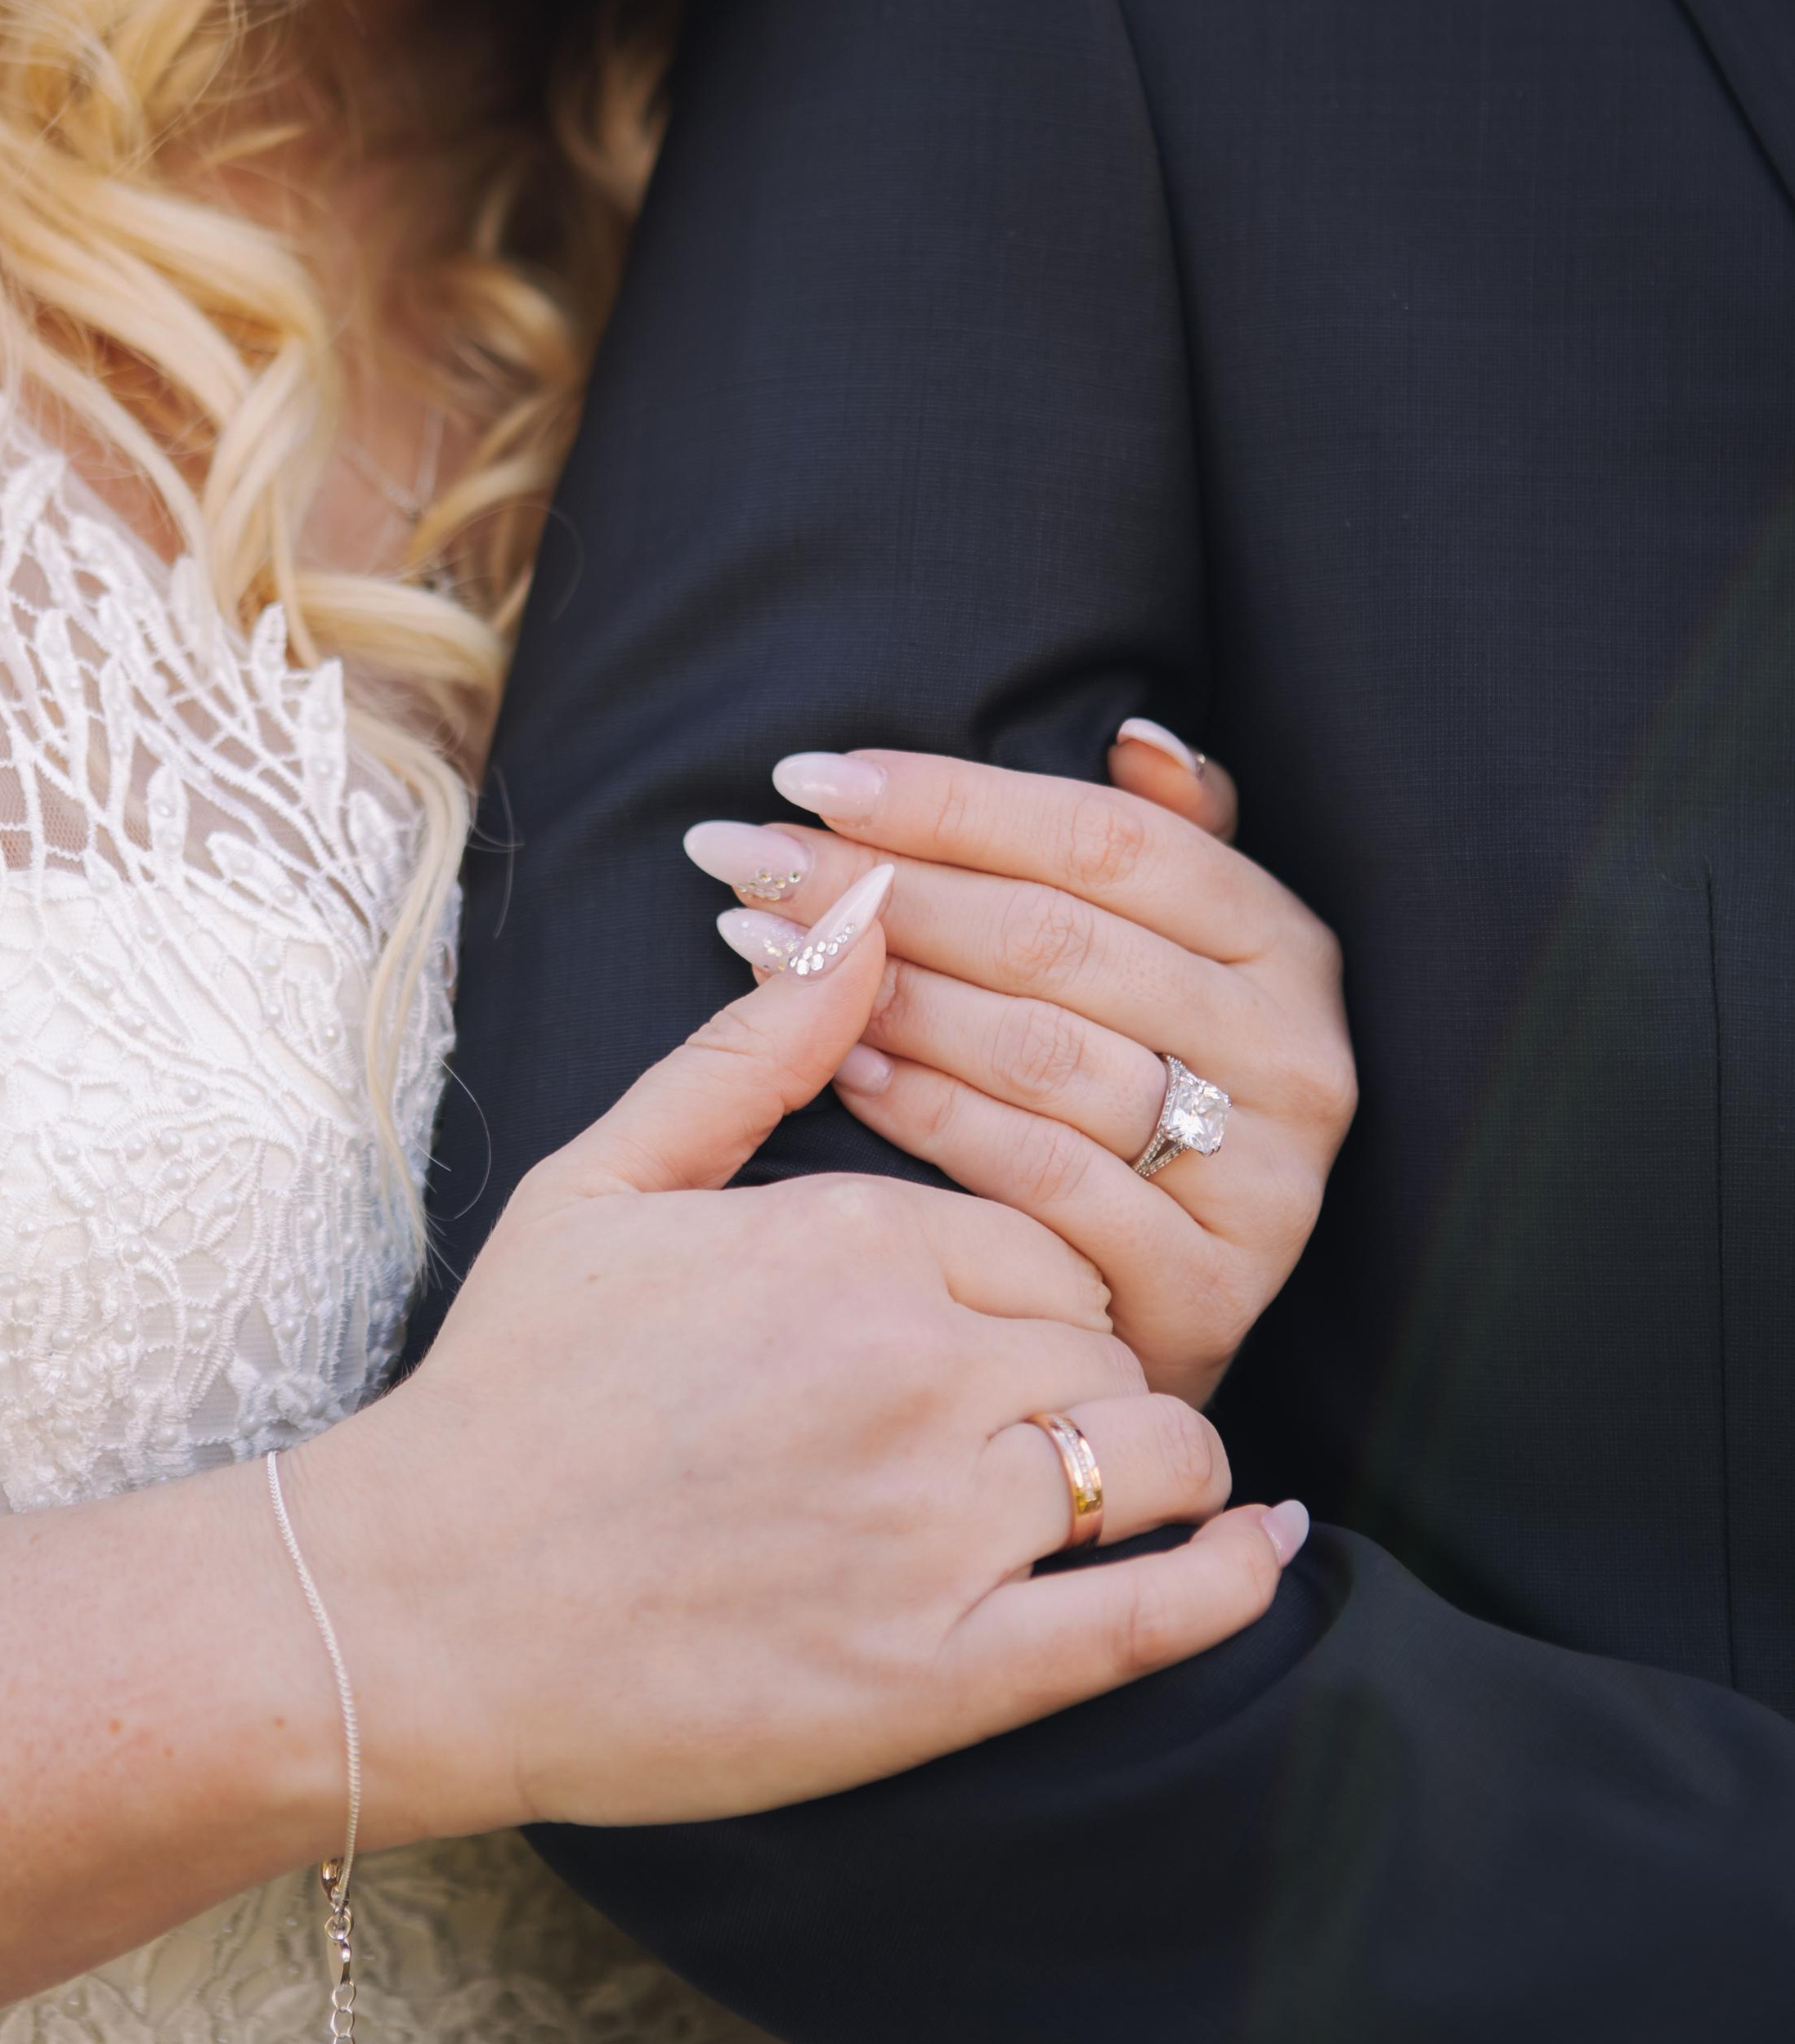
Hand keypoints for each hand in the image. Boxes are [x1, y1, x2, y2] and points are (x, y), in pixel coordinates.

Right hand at [295, 876, 1303, 1840]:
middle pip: (1103, 1329)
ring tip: (1126, 1465)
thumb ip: (758, 1045)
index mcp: (851, 1241)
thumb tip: (867, 905)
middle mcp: (917, 1373)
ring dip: (1157, 1454)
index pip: (1043, 1215)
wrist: (420, 1610)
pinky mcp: (945, 1677)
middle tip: (1037, 1389)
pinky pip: (1153, 1615)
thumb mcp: (612, 1179)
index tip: (998, 1300)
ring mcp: (938, 1530)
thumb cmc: (511, 1385)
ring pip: (1151, 1454)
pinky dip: (1232, 1577)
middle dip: (1089, 1350)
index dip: (1034, 1258)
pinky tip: (1261, 1543)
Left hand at [684, 743, 1356, 1405]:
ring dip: (883, 990)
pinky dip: (926, 1110)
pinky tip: (838, 1064)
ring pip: (1037, 1049)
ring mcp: (1259, 1178)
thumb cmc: (1135, 1086)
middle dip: (881, 887)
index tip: (808, 778)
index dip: (948, 799)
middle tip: (749, 860)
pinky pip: (1034, 1171)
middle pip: (1053, 938)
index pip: (1103, 838)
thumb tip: (1136, 735)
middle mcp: (1293, 1052)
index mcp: (1284, 942)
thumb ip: (1159, 838)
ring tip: (764, 947)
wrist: (1156, 1309)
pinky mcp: (1205, 1286)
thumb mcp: (1170, 950)